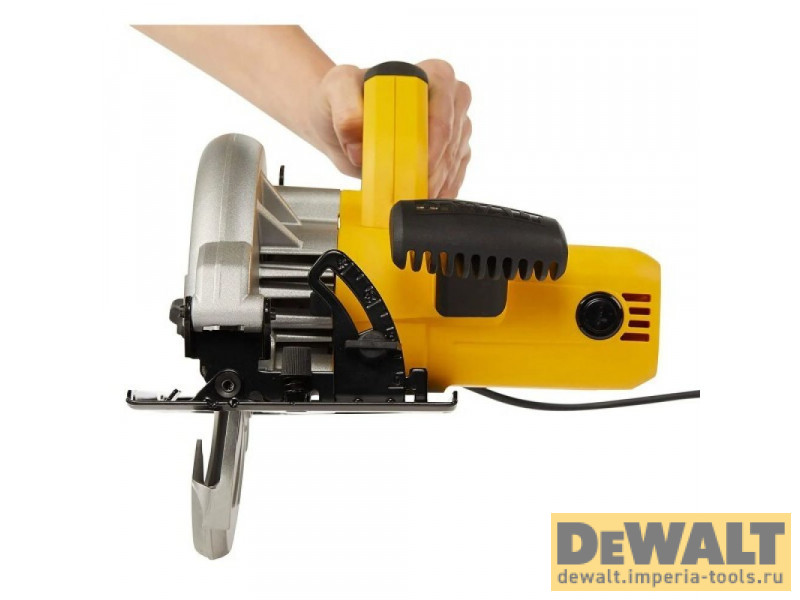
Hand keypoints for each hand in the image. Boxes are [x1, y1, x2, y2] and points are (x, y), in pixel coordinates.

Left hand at [308, 60, 471, 197]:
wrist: (335, 121)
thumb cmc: (341, 98)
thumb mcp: (336, 88)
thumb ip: (346, 107)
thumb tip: (359, 140)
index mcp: (428, 74)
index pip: (443, 106)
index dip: (433, 138)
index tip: (416, 163)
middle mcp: (446, 97)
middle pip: (452, 137)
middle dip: (433, 168)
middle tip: (410, 190)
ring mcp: (451, 125)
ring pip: (454, 158)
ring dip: (436, 182)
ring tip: (411, 197)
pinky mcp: (450, 150)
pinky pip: (454, 172)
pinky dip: (440, 189)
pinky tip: (422, 198)